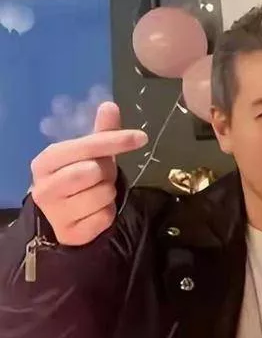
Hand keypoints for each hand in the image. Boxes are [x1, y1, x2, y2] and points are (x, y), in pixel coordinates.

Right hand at [30, 102, 147, 245]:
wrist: (64, 217)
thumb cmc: (78, 180)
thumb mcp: (88, 155)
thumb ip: (100, 133)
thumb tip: (110, 105)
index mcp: (47, 161)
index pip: (86, 146)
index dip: (115, 140)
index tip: (141, 137)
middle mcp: (45, 186)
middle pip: (95, 171)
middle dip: (107, 173)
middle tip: (101, 177)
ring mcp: (56, 212)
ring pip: (103, 195)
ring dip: (109, 195)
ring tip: (96, 194)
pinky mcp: (71, 232)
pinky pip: (105, 217)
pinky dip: (108, 214)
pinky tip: (95, 213)